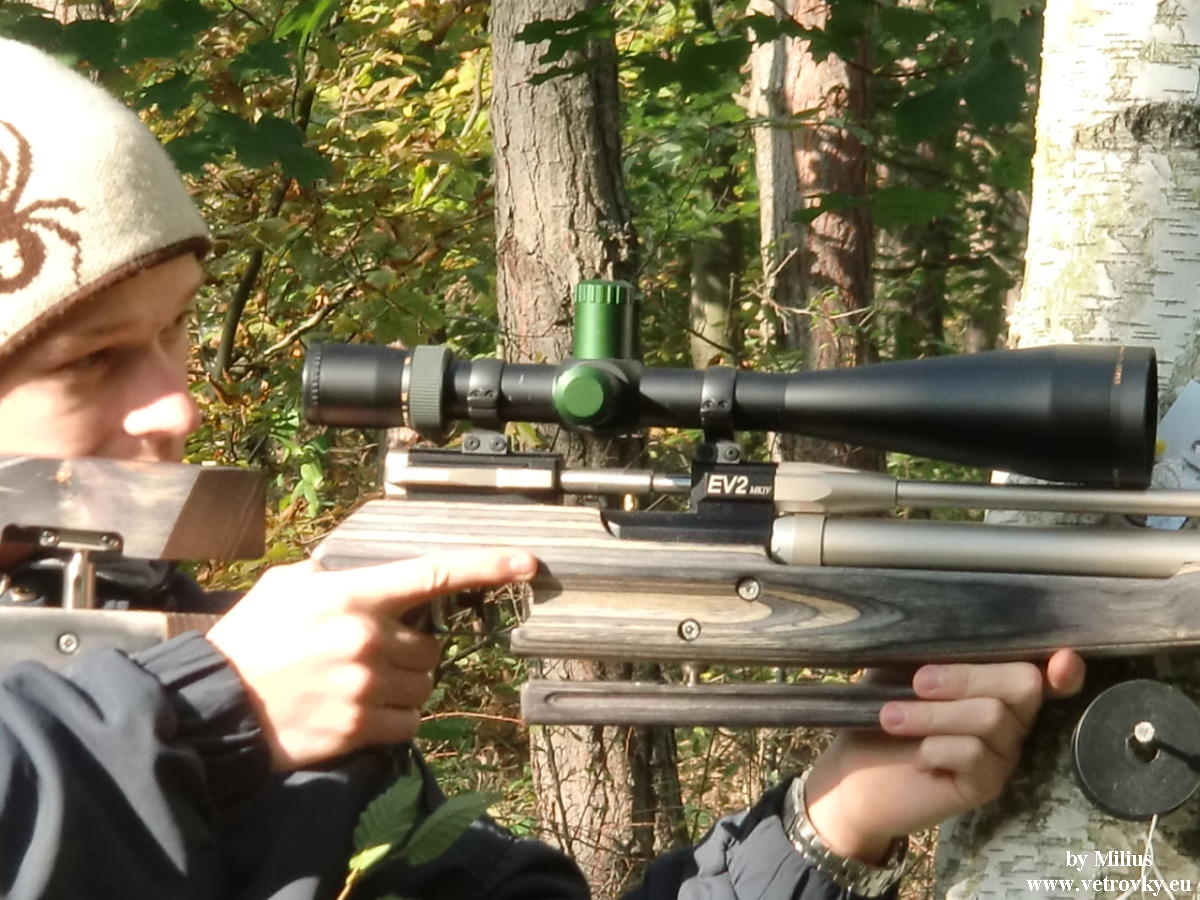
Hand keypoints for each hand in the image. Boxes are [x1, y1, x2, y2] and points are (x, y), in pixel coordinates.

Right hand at [206, 548, 537, 770]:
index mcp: (353, 595)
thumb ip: (336, 576)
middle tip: (372, 656)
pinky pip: (409, 722)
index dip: (487, 565)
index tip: (527, 562)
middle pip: (432, 646)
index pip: (434, 573)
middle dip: (412, 651)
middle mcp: (367, 638)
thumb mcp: (287, 586)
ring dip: (405, 686)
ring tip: (360, 685)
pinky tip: (362, 713)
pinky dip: (396, 719)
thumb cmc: (249, 640)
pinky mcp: (360, 727)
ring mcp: (366, 685)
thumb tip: (368, 578)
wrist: (215, 705)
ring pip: (424, 685)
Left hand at [804, 649, 1084, 863]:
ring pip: (991, 718)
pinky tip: (916, 757)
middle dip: (968, 677)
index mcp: (994, 682)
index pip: (1046, 674)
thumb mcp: (899, 668)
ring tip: (891, 718)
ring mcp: (1003, 752)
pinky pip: (976, 754)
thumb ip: (932, 647)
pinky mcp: (987, 786)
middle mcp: (1011, 716)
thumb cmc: (879, 709)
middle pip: (1024, 684)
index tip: (1062, 659)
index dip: (1066, 669)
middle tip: (918, 683)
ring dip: (933, 714)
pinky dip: (936, 748)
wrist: (853, 773)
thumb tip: (948, 616)